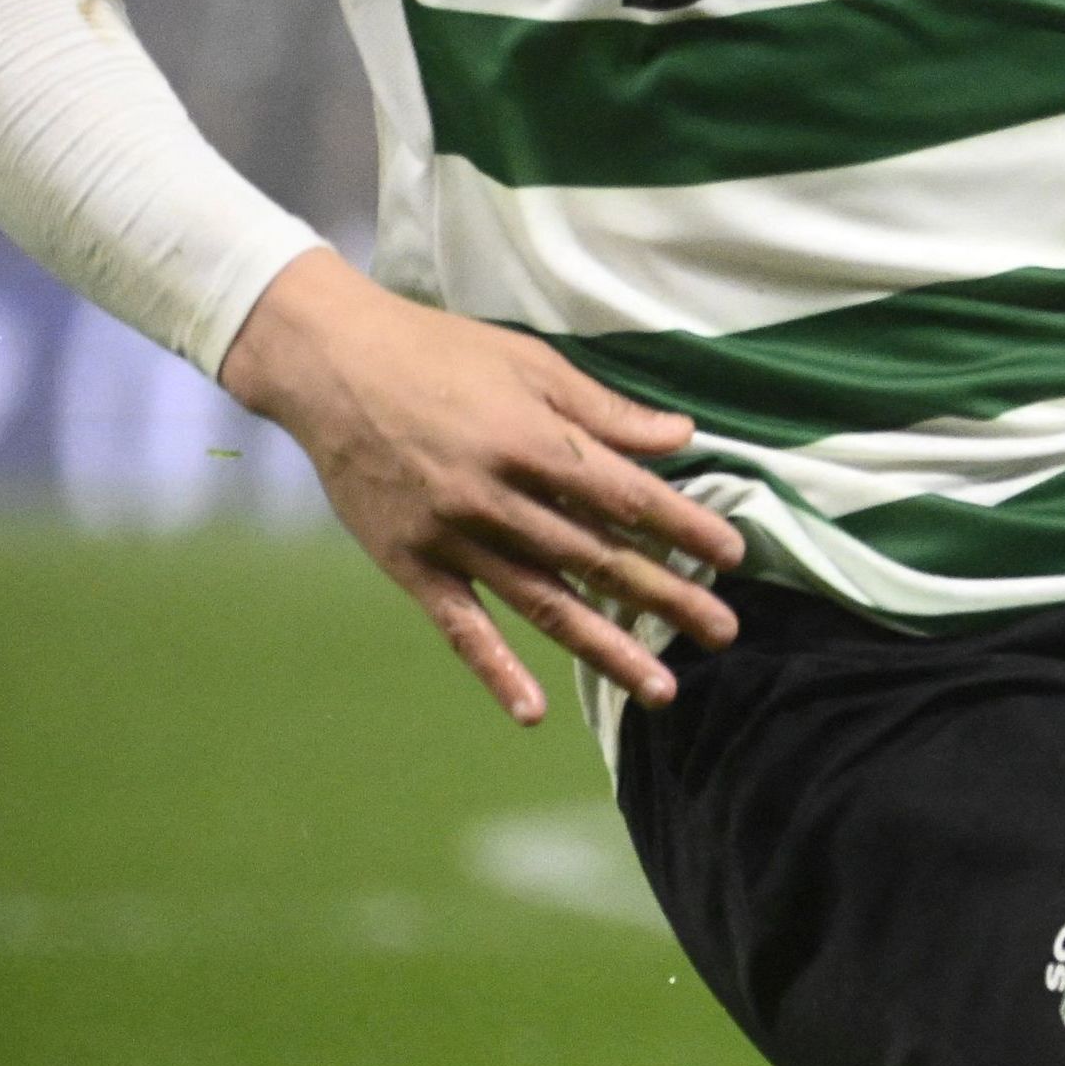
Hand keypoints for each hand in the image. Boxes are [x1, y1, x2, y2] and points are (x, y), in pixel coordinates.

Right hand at [218, 247, 745, 725]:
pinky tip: (535, 712)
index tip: (734, 556)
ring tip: (661, 688)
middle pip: (598, 560)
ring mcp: (452, 538)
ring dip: (606, 649)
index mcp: (533, 443)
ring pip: (544, 603)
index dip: (686, 528)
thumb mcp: (532, 364)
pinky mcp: (410, 565)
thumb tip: (681, 436)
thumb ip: (606, 411)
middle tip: (723, 633)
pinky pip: (461, 628)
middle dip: (667, 599)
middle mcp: (497, 498)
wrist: (330, 365)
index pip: (628, 498)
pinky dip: (497, 671)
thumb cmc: (441, 353)